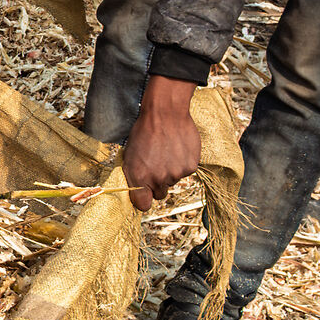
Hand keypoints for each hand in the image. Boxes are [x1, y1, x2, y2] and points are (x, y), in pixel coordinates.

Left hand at [122, 75, 200, 211]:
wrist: (165, 114)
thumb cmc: (143, 132)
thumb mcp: (129, 155)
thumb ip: (134, 177)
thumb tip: (138, 195)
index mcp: (139, 177)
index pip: (143, 205)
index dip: (143, 199)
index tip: (144, 194)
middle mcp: (158, 179)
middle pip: (160, 194)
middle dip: (157, 184)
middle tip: (156, 165)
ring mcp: (176, 174)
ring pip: (173, 182)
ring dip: (170, 171)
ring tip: (166, 152)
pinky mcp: (190, 167)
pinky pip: (185, 172)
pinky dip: (182, 163)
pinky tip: (177, 149)